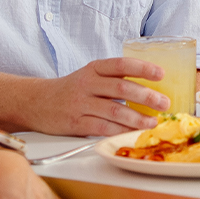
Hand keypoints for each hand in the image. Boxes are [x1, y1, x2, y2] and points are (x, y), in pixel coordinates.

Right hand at [31, 58, 169, 136]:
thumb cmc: (71, 89)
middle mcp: (87, 84)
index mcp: (94, 69)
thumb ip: (113, 80)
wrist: (35, 102)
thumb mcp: (90, 76)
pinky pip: (102, 128)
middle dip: (146, 97)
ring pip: (114, 111)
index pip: (121, 65)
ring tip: (153, 122)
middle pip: (121, 88)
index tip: (161, 74)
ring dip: (137, 118)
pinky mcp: (75, 123)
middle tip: (164, 103)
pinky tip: (132, 133)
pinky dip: (120, 131)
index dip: (143, 68)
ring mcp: (80, 104)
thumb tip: (150, 90)